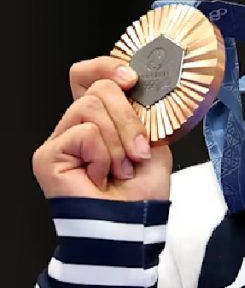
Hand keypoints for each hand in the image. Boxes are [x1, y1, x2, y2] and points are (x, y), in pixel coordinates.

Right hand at [33, 56, 171, 200]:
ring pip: (92, 106)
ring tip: (121, 167)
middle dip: (129, 119)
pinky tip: (100, 176)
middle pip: (99, 87)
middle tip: (138, 151)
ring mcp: (60, 139)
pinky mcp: (48, 155)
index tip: (133, 79)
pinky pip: (84, 132)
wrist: (134, 221)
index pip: (89, 73)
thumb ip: (141, 108)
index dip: (108, 66)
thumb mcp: (152, 136)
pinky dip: (103, 154)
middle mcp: (76, 125)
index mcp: (101, 117)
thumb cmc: (142, 189)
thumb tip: (139, 82)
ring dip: (119, 140)